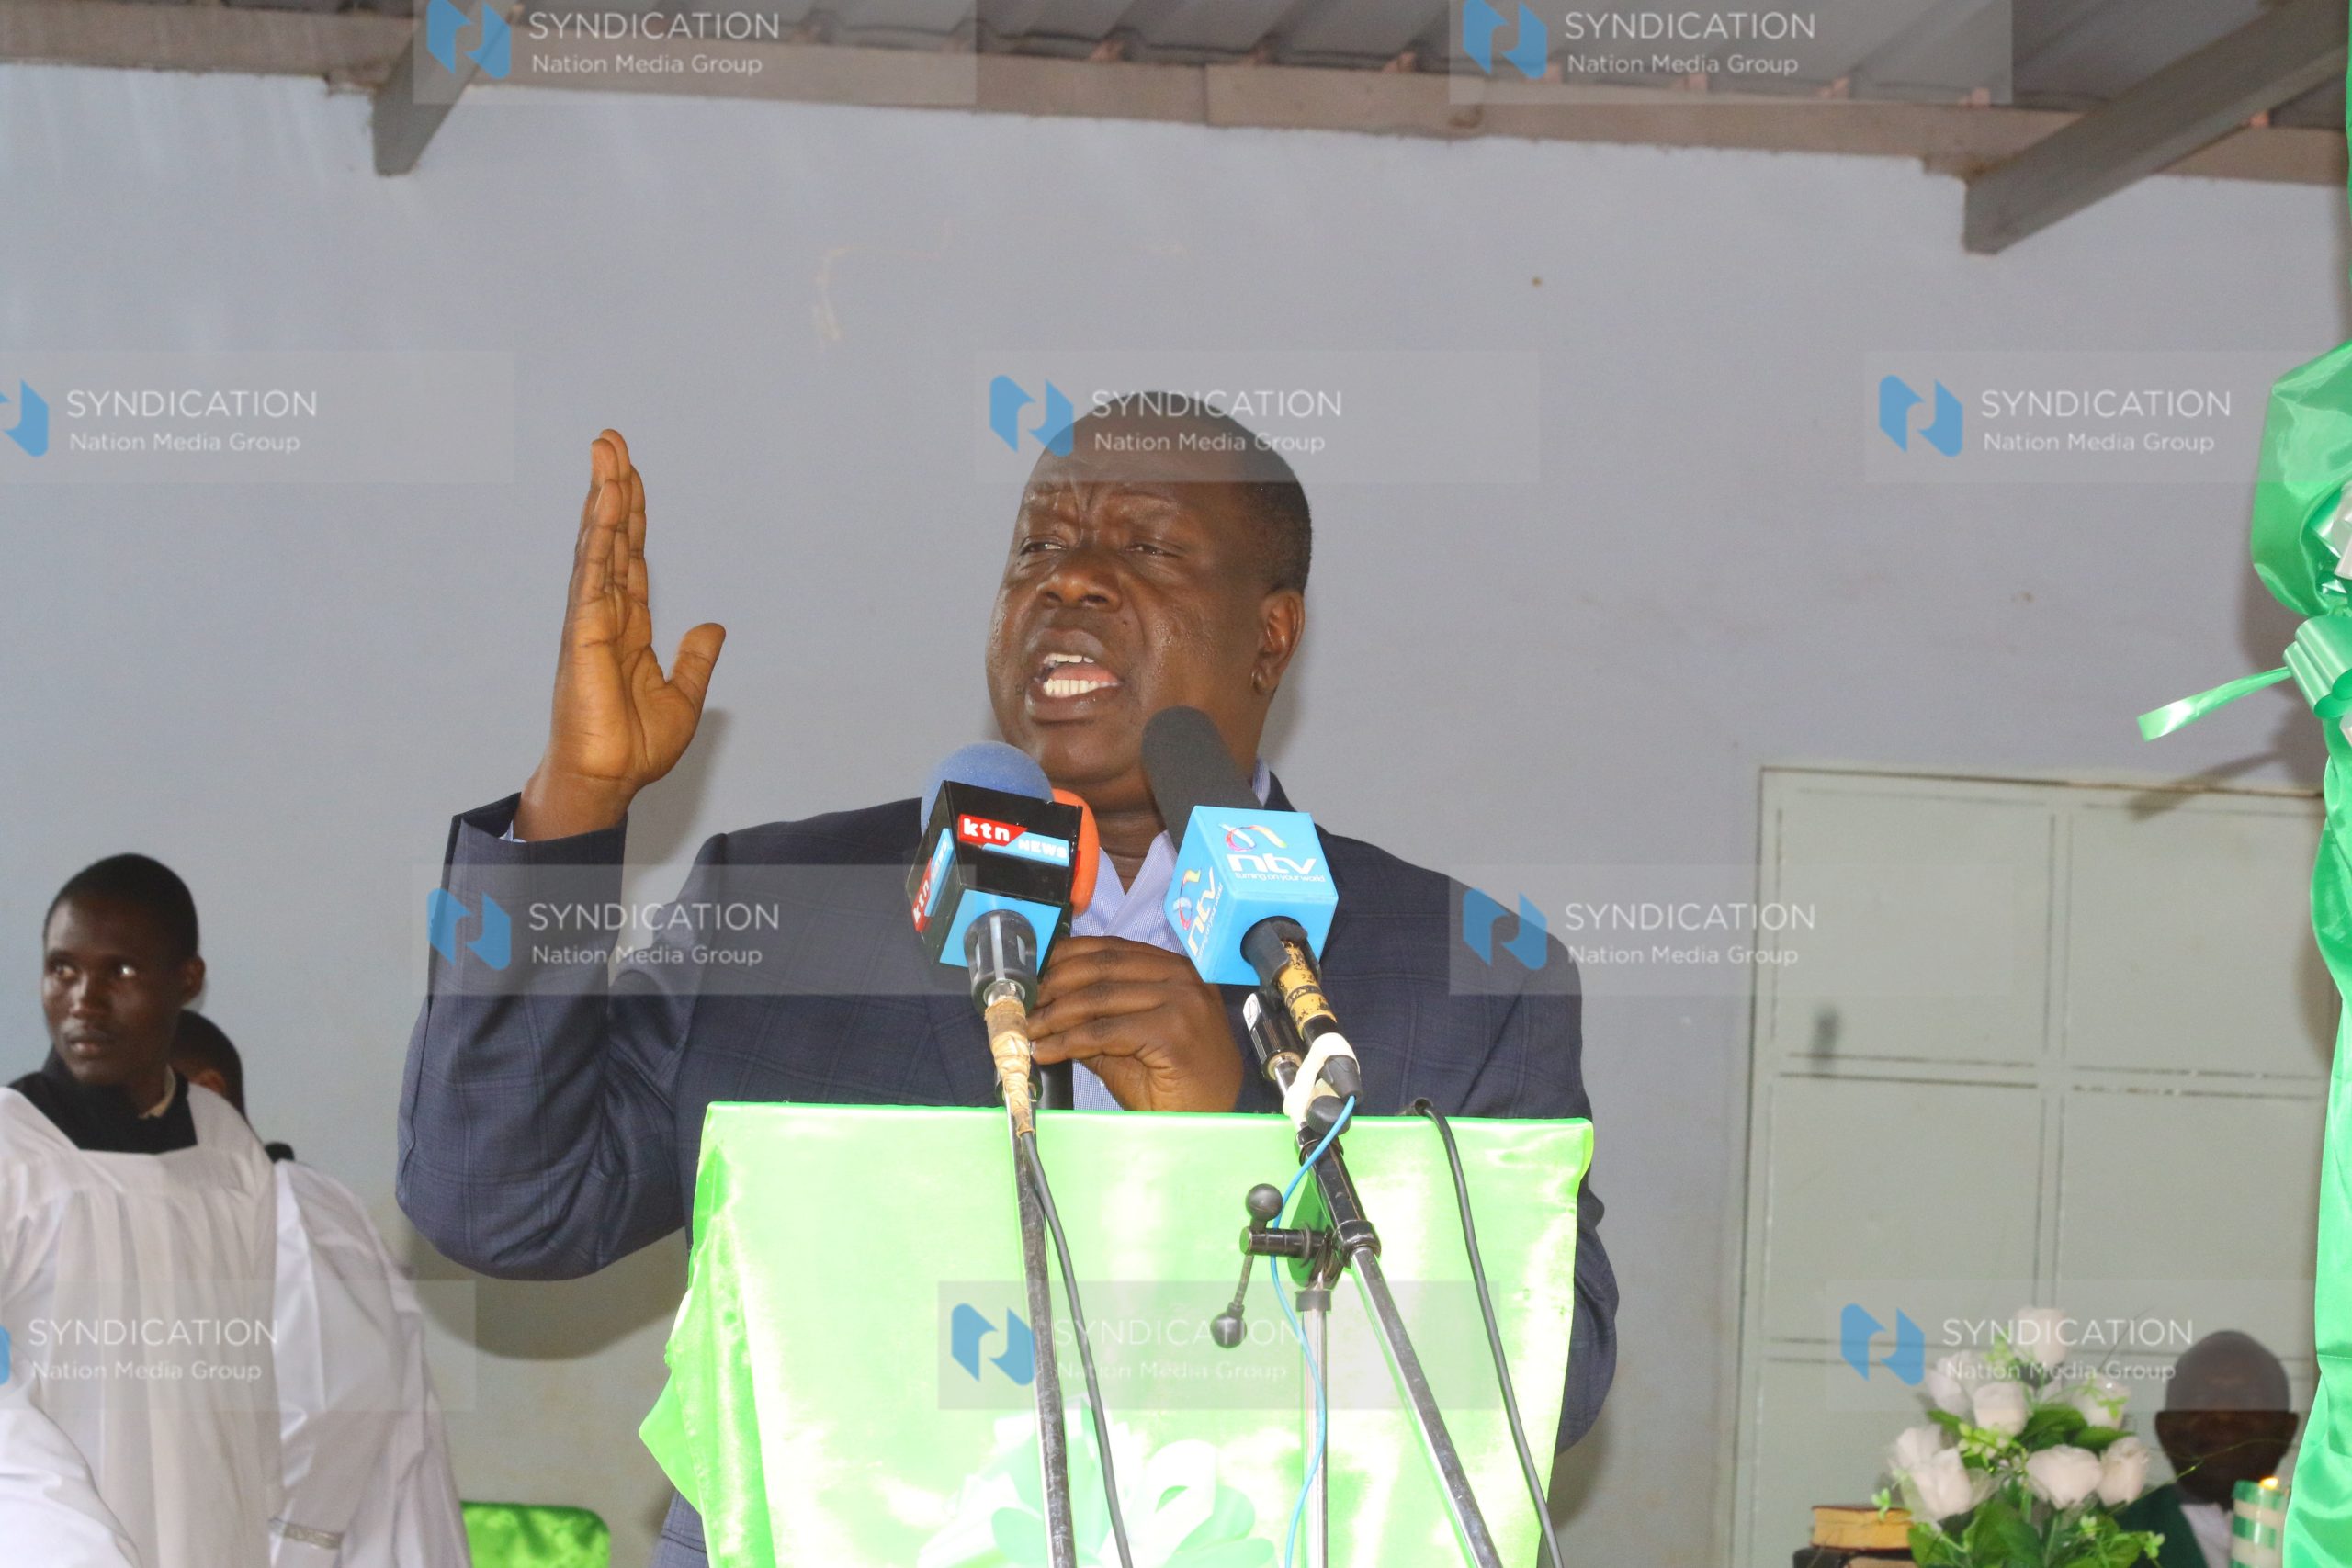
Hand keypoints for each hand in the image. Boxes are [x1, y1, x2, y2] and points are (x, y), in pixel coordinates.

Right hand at [516, 430, 725, 838]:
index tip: (629, 477)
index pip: (631, 558)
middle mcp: (606, 614)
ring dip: (603, 497)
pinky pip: (592, 574)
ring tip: (606, 451)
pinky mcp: (584, 632)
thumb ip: (696, 659)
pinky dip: (598, 536)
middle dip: (613, 489)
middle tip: (612, 442)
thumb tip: (713, 627)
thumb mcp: (683, 696)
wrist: (607, 780)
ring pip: (599, 545)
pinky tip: (603, 503)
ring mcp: (591, 620)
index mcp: (629, 627)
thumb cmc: (632, 747)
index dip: (631, 517)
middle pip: (611, 538)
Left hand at [1027, 936, 1243, 1111]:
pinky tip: (1047, 1052)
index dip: (1065, 958)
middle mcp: (1182, 978)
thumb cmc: (1175, 1085)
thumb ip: (1097, 1017)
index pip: (1111, 949)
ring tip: (1028, 1030)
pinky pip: (1104, 1032)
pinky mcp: (1172, 1032)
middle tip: (1022, 1003)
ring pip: (1099, 998)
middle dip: (1053, 984)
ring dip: (1054, 1015)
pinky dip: (1067, 1042)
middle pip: (1102, 968)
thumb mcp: (1130, 1041)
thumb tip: (1046, 1003)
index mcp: (1176, 970)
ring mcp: (1182, 1002)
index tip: (1032, 973)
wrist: (1212, 1123)